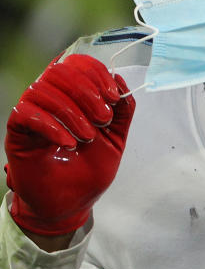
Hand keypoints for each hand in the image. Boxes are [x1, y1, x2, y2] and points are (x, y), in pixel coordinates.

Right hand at [5, 54, 135, 235]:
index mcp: (73, 96)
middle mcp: (50, 99)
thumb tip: (120, 80)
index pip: (77, 65)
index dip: (96, 74)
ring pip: (43, 90)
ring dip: (72, 112)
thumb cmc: (89, 171)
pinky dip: (51, 125)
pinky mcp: (17, 132)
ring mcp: (31, 114)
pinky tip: (68, 143)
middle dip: (86, 91)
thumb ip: (123, 112)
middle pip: (59, 71)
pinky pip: (26, 113)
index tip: (114, 97)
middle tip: (103, 118)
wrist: (71, 203)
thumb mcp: (116, 139)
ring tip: (88, 136)